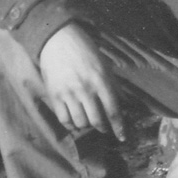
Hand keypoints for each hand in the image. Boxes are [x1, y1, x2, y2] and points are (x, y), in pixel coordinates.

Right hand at [39, 23, 124, 140]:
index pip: (113, 110)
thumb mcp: (103, 64)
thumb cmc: (84, 50)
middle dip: (103, 128)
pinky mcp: (54, 95)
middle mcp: (85, 89)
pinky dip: (71, 125)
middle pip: (96, 121)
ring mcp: (69, 93)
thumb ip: (113, 84)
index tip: (122, 137)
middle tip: (104, 128)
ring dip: (87, 126)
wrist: (57, 39)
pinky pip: (64, 119)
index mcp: (101, 81)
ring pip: (80, 122)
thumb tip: (123, 103)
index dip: (119, 127)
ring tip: (88, 122)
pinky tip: (75, 122)